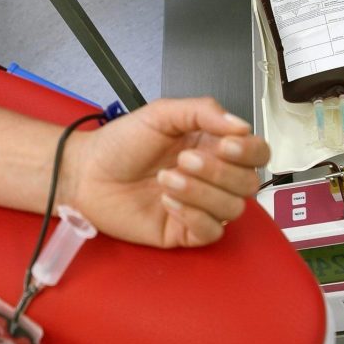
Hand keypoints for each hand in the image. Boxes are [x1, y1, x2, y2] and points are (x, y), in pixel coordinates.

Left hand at [65, 97, 269, 247]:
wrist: (86, 172)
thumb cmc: (120, 143)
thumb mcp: (162, 114)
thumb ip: (204, 112)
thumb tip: (241, 126)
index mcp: (212, 146)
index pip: (256, 152)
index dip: (250, 151)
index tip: (227, 145)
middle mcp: (211, 177)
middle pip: (248, 183)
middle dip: (219, 172)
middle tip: (182, 160)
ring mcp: (200, 206)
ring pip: (232, 209)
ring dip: (202, 193)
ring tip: (166, 179)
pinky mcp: (184, 231)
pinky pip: (211, 232)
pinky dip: (194, 216)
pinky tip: (168, 202)